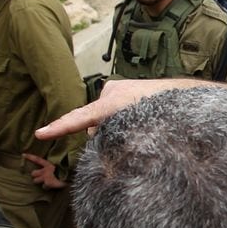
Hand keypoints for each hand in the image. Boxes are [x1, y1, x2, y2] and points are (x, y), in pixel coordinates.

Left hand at [22, 154, 66, 188]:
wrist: (72, 176)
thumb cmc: (69, 170)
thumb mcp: (63, 165)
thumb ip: (59, 164)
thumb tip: (61, 164)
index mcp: (49, 164)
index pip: (38, 159)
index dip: (30, 157)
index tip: (23, 155)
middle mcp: (45, 171)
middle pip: (33, 173)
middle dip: (35, 175)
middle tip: (40, 176)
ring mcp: (46, 178)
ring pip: (36, 181)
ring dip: (40, 182)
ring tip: (46, 183)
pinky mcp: (48, 184)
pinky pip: (45, 187)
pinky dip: (47, 188)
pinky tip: (52, 188)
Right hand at [37, 79, 191, 139]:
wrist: (185, 94)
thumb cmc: (167, 112)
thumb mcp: (143, 127)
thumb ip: (117, 135)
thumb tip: (99, 138)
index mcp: (114, 101)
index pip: (81, 118)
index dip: (59, 128)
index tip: (41, 133)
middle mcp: (110, 91)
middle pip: (94, 122)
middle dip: (103, 133)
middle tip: (130, 137)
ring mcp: (115, 88)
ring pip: (103, 118)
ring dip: (114, 125)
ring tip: (140, 125)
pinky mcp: (120, 89)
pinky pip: (111, 109)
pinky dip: (118, 118)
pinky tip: (137, 120)